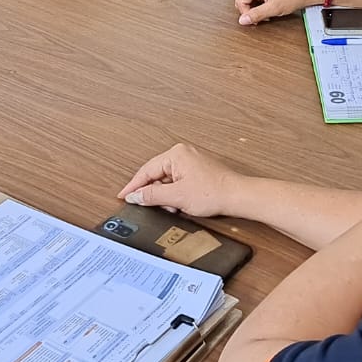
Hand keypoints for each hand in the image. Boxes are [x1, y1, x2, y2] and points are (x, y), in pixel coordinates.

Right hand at [117, 143, 245, 217]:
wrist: (238, 196)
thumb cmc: (214, 192)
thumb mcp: (176, 197)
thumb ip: (152, 196)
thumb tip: (135, 196)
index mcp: (176, 154)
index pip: (146, 170)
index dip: (134, 186)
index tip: (124, 196)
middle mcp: (183, 154)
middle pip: (156, 175)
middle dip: (154, 193)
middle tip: (148, 206)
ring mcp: (191, 161)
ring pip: (167, 180)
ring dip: (166, 196)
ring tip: (174, 206)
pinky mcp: (198, 171)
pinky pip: (178, 181)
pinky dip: (176, 194)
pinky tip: (181, 204)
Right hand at [235, 0, 323, 24]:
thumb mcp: (274, 8)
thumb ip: (256, 14)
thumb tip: (242, 20)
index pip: (240, 1)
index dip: (245, 13)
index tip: (254, 20)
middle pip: (243, 1)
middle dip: (251, 12)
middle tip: (262, 18)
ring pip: (249, 2)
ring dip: (256, 11)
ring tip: (268, 13)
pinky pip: (256, 1)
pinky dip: (261, 8)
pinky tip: (270, 10)